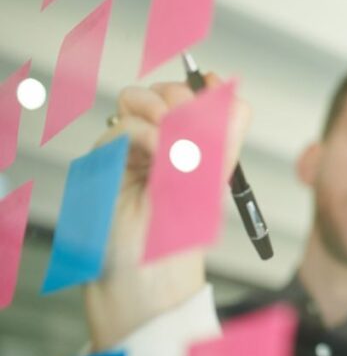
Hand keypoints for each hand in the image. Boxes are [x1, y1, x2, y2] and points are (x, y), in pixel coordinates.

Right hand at [83, 74, 250, 350]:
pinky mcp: (106, 160)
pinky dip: (143, 132)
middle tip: (192, 119)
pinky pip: (121, 127)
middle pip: (168, 91)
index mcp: (191, 146)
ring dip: (160, 108)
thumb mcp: (213, 179)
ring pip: (138, 100)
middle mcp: (161, 143)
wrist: (149, 272)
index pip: (197, 98)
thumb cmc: (180, 235)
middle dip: (183, 95)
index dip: (206, 86)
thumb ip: (224, 136)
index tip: (215, 83)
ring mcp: (132, 149)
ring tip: (172, 137)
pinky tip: (156, 152)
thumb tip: (233, 95)